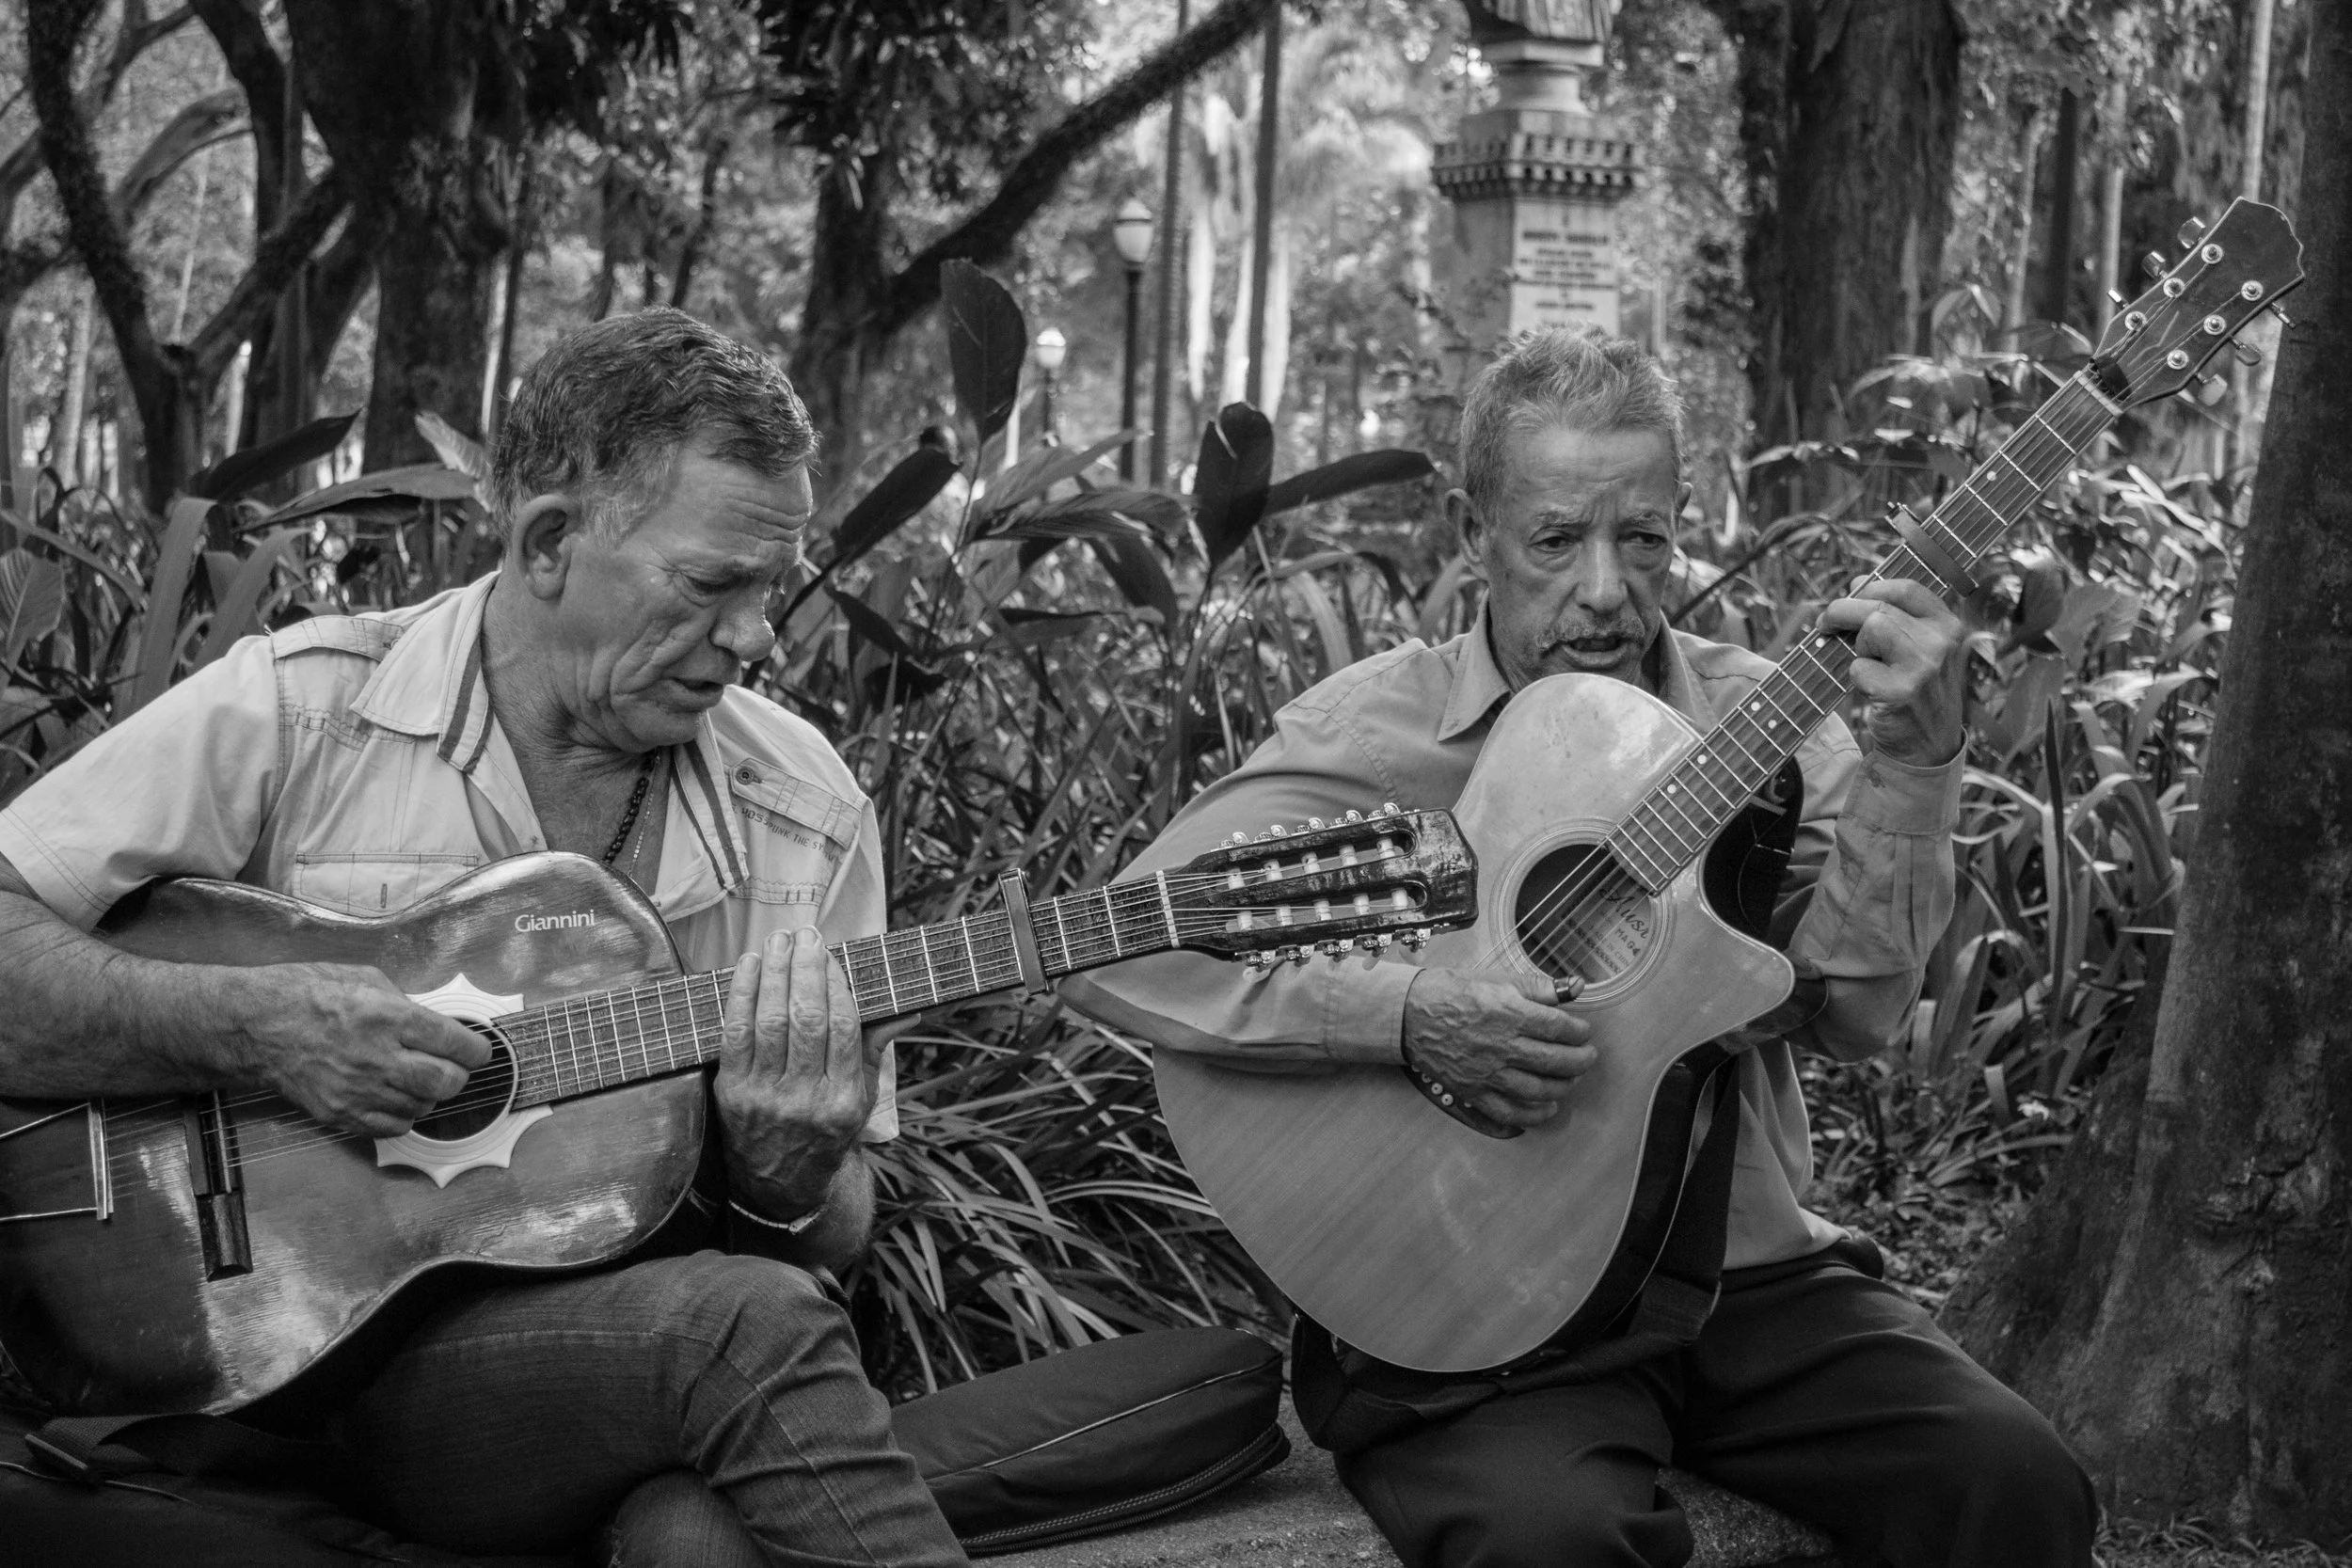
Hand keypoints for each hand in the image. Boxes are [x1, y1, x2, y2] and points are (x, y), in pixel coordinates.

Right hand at [231, 963, 491, 1137]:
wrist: (254, 1027)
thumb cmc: (307, 993)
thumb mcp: (363, 978)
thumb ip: (404, 1004)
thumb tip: (433, 1024)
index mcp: (388, 1017)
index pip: (454, 1043)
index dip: (476, 1050)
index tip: (478, 1050)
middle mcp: (378, 1057)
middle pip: (446, 1082)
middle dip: (458, 1075)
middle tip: (451, 1066)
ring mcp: (359, 1090)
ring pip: (422, 1107)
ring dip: (429, 1094)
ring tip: (416, 1077)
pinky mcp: (341, 1114)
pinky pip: (394, 1127)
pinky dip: (404, 1114)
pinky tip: (395, 1096)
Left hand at [715, 926, 882, 1220]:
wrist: (780, 1185)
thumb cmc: (826, 1132)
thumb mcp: (862, 1101)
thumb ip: (878, 1050)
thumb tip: (908, 1008)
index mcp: (844, 1099)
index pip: (843, 1027)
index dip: (836, 984)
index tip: (832, 953)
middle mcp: (806, 1098)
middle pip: (807, 1020)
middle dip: (806, 969)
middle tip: (806, 934)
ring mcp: (766, 1097)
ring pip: (770, 1022)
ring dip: (774, 973)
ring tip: (778, 941)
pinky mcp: (732, 1093)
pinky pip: (735, 1035)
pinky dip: (741, 995)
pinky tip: (748, 967)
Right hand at [1401, 968, 1595, 1128]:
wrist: (1408, 1015)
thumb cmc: (1452, 991)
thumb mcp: (1497, 979)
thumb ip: (1539, 986)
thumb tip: (1575, 986)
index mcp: (1510, 1014)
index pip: (1560, 1029)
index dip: (1579, 1032)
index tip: (1583, 1031)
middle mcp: (1502, 1047)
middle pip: (1556, 1061)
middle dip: (1581, 1061)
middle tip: (1588, 1056)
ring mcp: (1488, 1073)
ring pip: (1539, 1089)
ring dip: (1564, 1086)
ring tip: (1571, 1078)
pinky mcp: (1474, 1092)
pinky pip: (1510, 1112)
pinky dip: (1534, 1115)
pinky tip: (1548, 1107)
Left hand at [1815, 579, 1966, 763]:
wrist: (1929, 747)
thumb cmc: (1916, 691)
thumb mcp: (1919, 649)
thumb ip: (1896, 616)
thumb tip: (1855, 582)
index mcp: (1949, 625)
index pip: (1906, 587)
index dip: (1869, 587)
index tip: (1849, 596)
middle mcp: (1942, 642)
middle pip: (1879, 606)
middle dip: (1842, 612)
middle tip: (1824, 624)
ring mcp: (1924, 666)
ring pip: (1872, 628)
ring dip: (1857, 646)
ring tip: (1867, 664)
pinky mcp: (1902, 691)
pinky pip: (1859, 668)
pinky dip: (1857, 678)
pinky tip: (1873, 692)